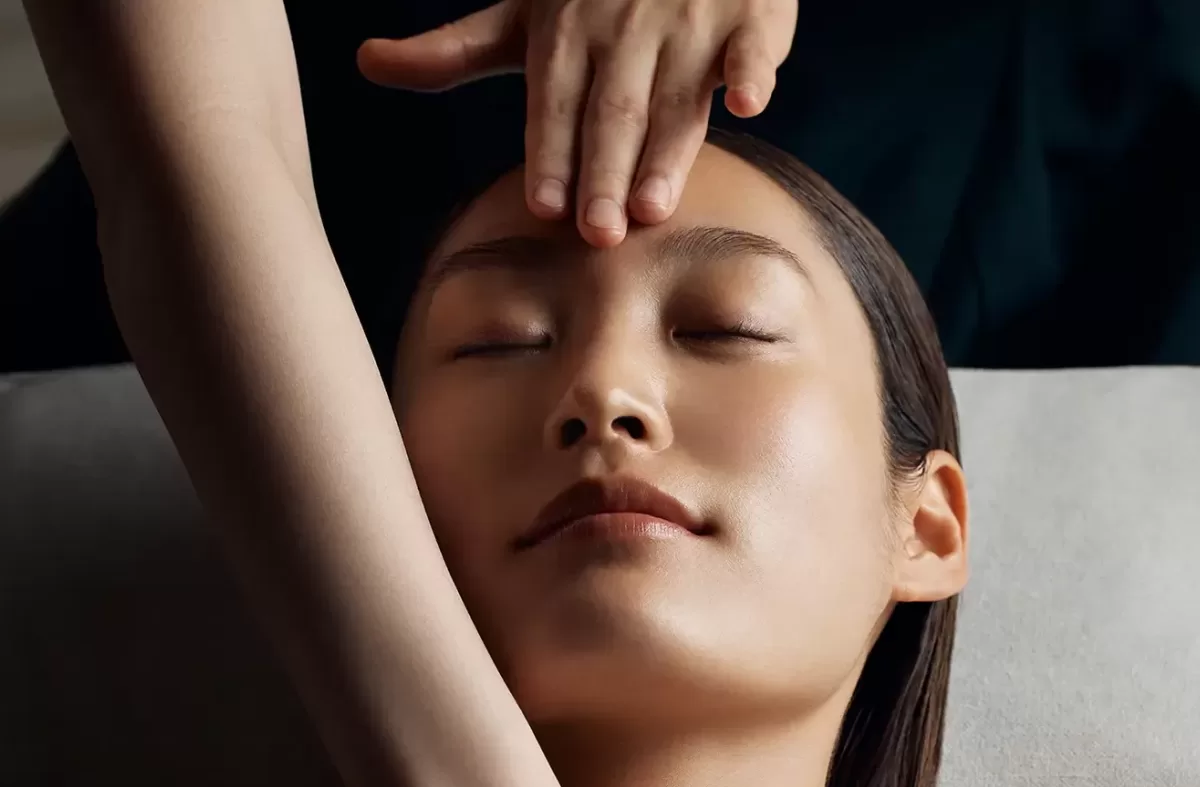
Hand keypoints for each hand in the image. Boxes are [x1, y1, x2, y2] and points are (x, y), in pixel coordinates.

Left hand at [357, 0, 798, 246]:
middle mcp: (622, 30)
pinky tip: (747, 105)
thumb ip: (455, 52)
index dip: (550, 154)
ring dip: (666, 148)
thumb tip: (368, 63)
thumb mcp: (521, 13)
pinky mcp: (748, 14)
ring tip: (654, 206)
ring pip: (674, 93)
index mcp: (565, 34)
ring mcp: (686, 20)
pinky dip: (752, 71)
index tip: (543, 207)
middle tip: (598, 234)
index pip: (554, 105)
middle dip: (603, 171)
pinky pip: (751, 45)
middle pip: (612, 111)